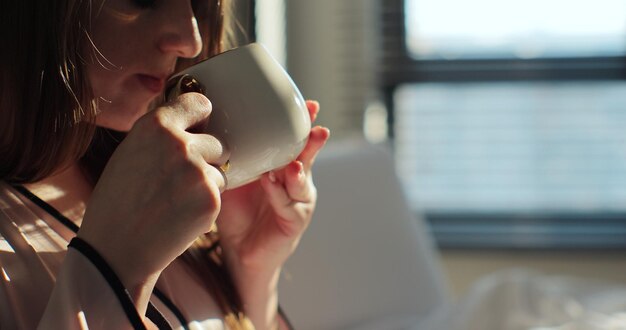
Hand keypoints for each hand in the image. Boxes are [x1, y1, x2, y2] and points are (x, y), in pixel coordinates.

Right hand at [78, 93, 227, 293]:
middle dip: (205, 160)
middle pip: (216, 143)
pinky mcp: (211, 199)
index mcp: (155, 125)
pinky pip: (219, 194)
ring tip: (174, 201)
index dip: (201, 118)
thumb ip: (162, 134)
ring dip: (206, 184)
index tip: (200, 126)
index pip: (200, 103)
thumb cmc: (118, 201)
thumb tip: (196, 120)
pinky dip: (205, 205)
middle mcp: (179, 143)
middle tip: (176, 182)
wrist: (116, 249)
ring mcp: (197, 171)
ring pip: (220, 170)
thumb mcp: (131, 152)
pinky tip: (179, 216)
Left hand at [216, 100, 329, 273]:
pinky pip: (288, 204)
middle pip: (307, 155)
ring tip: (296, 162)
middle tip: (315, 126)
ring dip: (301, 168)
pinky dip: (280, 193)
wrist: (239, 250)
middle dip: (312, 140)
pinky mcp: (294, 220)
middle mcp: (294, 179)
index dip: (302, 122)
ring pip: (303, 180)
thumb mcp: (229, 178)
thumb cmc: (235, 211)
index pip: (294, 139)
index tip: (307, 104)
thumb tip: (201, 126)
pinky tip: (274, 182)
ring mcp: (298, 200)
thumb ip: (225, 157)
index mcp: (281, 164)